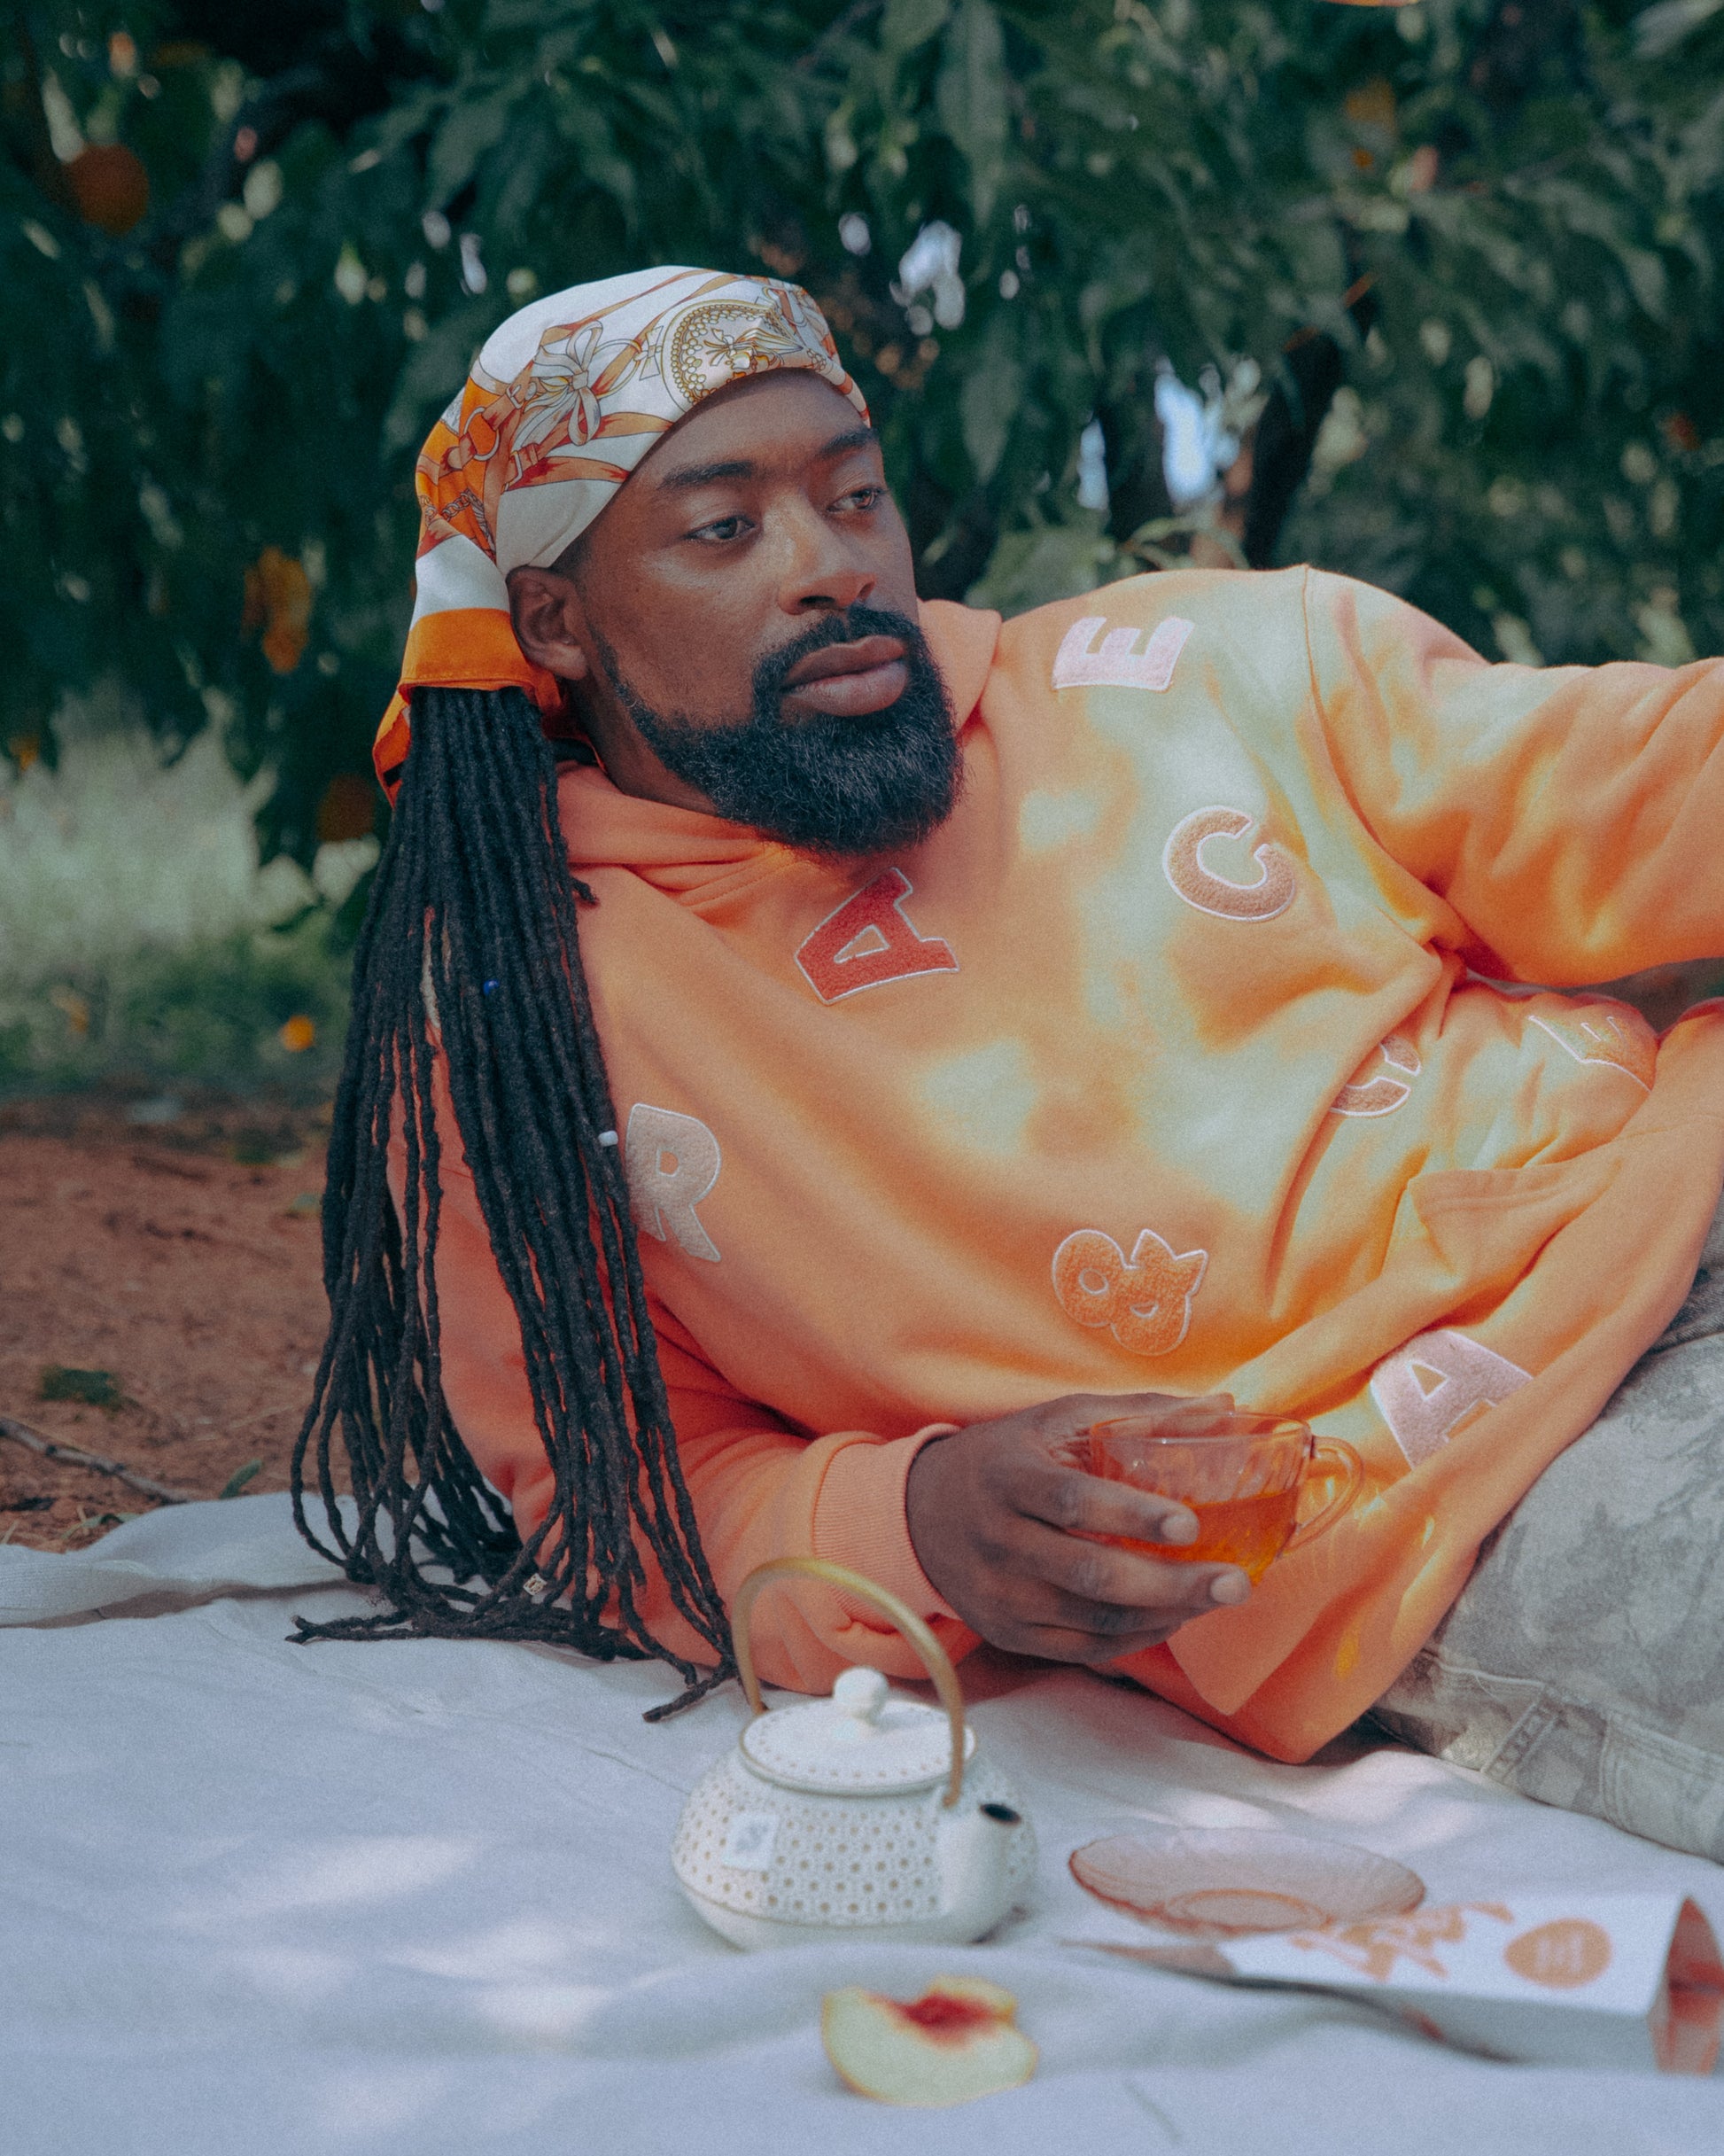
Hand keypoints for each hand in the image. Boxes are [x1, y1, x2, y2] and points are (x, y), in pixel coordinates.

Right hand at [904, 1392, 1250, 1664]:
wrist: (922, 1515)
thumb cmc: (1008, 1459)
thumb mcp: (1057, 1421)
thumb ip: (1138, 1413)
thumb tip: (1224, 1408)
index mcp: (1009, 1477)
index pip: (1073, 1500)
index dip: (1132, 1514)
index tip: (1190, 1523)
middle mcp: (999, 1541)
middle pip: (1091, 1574)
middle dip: (1172, 1584)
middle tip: (1235, 1584)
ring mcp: (1001, 1596)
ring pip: (1094, 1622)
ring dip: (1165, 1615)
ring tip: (1216, 1599)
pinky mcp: (1008, 1634)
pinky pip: (1083, 1650)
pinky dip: (1136, 1639)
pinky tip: (1173, 1618)